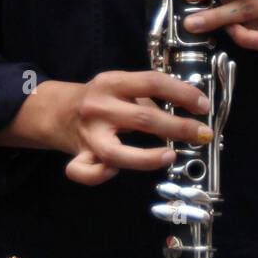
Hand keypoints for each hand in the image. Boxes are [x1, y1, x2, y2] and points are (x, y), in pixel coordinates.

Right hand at [57, 70, 213, 186]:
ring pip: (117, 153)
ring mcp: (88, 135)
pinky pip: (88, 172)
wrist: (55, 111)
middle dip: (178, 128)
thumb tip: (187, 107)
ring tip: (170, 156)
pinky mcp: (79, 156)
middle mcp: (99, 107)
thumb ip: (148, 97)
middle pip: (143, 118)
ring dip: (148, 158)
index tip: (202, 105)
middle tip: (202, 134)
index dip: (182, 93)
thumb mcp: (121, 87)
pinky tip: (115, 171)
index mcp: (112, 83)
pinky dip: (101, 175)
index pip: (152, 82)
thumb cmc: (99, 99)